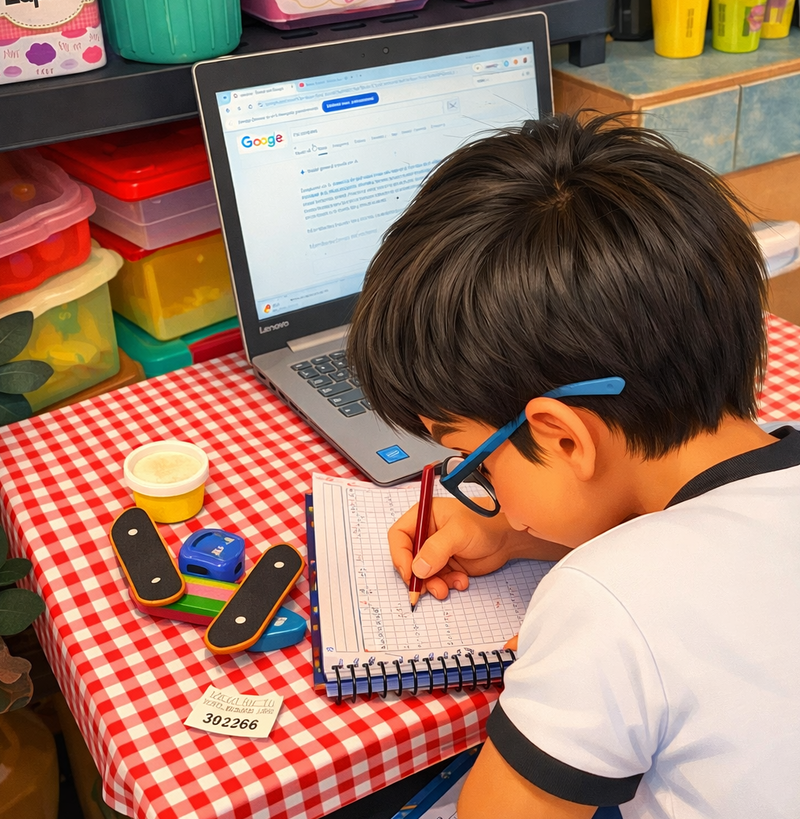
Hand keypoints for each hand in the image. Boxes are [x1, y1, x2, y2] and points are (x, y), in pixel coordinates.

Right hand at [388, 498, 567, 600]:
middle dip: (417, 576)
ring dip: (433, 584)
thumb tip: (417, 569)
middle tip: (425, 589)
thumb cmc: (485, 523)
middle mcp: (426, 534)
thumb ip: (436, 549)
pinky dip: (447, 585)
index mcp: (423, 516)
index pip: (399, 536)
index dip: (400, 555)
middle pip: (408, 558)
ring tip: (447, 587)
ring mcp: (436, 551)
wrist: (508, 537)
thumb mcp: (458, 533)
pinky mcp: (447, 565)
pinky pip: (437, 580)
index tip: (409, 573)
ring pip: (422, 574)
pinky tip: (462, 581)